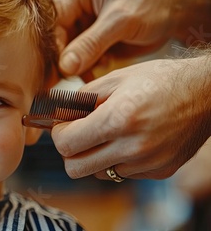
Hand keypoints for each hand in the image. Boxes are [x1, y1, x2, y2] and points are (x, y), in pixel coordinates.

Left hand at [51, 55, 210, 179]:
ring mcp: (146, 163)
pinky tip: (127, 140)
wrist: (205, 94)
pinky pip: (121, 174)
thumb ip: (81, 98)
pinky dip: (116, 160)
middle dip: (69, 151)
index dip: (58, 134)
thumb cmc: (159, 80)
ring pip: (97, 173)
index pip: (66, 144)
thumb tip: (57, 114)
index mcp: (118, 119)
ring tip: (105, 134)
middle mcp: (132, 146)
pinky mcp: (158, 171)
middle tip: (77, 134)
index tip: (63, 124)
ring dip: (92, 157)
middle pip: (75, 168)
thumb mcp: (116, 78)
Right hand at [55, 0, 209, 75]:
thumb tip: (65, 66)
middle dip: (64, 58)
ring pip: (70, 50)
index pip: (55, 19)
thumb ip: (91, 43)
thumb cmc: (154, 2)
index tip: (56, 66)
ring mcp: (87, 26)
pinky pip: (83, 58)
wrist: (179, 11)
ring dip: (76, 66)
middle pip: (60, 37)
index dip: (54, 42)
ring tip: (87, 75)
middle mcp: (79, 8)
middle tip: (66, 78)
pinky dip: (87, 69)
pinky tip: (97, 72)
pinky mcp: (96, 41)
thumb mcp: (121, 20)